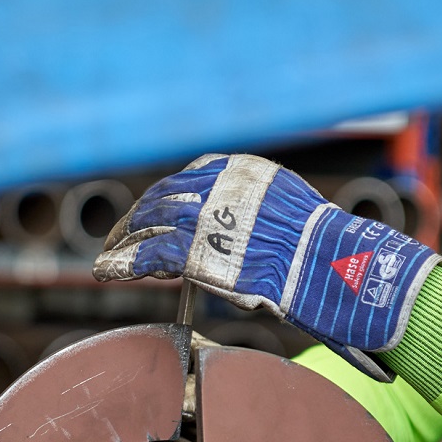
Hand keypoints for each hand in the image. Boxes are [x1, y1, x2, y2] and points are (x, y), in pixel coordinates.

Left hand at [94, 154, 439, 379]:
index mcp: (243, 171)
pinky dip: (125, 262)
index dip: (166, 198)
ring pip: (150, 222)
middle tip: (120, 239)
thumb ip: (257, 209)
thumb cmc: (323, 249)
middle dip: (137, 219)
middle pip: (163, 196)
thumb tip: (242, 231)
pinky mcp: (198, 250)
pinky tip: (110, 270)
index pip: (189, 177)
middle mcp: (220, 186)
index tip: (154, 216)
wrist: (334, 265)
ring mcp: (207, 216)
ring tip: (108, 258)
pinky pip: (151, 253)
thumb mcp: (290, 208)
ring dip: (124, 241)